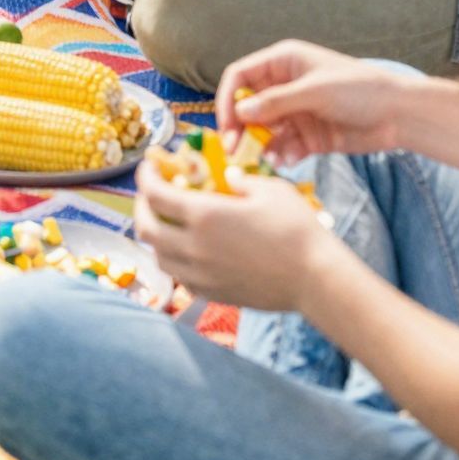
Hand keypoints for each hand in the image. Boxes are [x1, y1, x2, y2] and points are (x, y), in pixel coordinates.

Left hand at [134, 155, 332, 309]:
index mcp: (204, 215)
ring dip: (155, 235)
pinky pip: (180, 278)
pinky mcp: (214, 294)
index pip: (154, 193)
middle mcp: (194, 247)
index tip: (150, 165)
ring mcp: (202, 275)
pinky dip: (175, 261)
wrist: (316, 279)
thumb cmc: (296, 229)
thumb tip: (226, 177)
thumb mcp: (269, 189)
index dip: (146, 175)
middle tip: (152, 193)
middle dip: (141, 205)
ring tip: (168, 222)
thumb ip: (239, 180)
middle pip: (146, 227)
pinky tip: (189, 251)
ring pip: (159, 257)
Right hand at [218, 40, 410, 165]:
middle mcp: (283, 86)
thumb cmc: (359, 89)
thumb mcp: (314, 91)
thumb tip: (239, 112)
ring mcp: (295, 112)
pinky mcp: (307, 136)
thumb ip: (276, 102)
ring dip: (259, 145)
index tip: (225, 126)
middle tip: (233, 152)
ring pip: (263, 130)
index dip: (228, 99)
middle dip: (239, 129)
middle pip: (247, 106)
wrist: (399, 115)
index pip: (240, 77)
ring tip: (264, 160)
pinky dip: (280, 155)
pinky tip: (287, 161)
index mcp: (282, 62)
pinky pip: (283, 147)